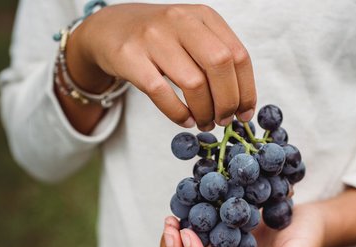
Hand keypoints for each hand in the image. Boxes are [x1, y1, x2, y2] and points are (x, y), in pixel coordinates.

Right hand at [70, 3, 256, 130]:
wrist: (109, 28)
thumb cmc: (159, 39)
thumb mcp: (192, 35)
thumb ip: (217, 59)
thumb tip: (242, 105)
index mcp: (203, 16)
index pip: (238, 55)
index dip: (246, 90)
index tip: (245, 113)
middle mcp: (180, 20)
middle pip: (220, 65)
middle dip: (227, 101)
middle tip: (224, 120)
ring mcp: (153, 36)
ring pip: (193, 82)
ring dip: (204, 111)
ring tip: (204, 122)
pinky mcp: (130, 56)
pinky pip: (161, 92)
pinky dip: (178, 113)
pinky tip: (185, 120)